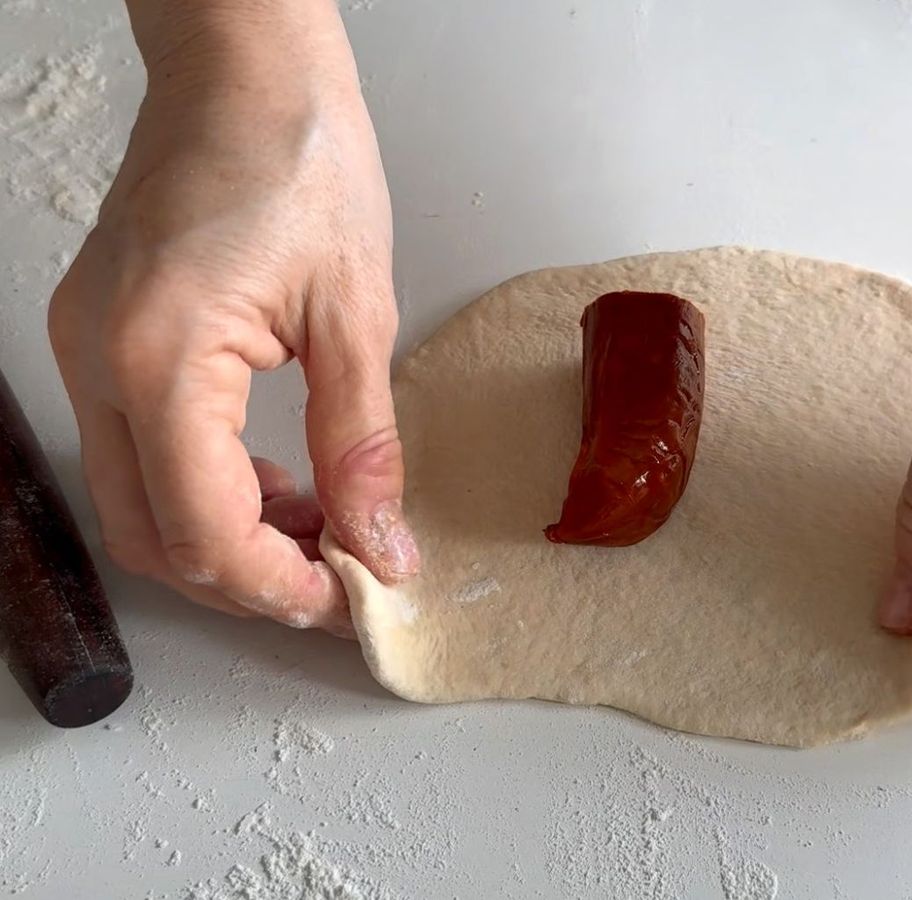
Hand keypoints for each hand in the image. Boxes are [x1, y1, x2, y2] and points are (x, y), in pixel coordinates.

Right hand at [49, 0, 418, 636]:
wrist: (244, 74)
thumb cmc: (300, 158)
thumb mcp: (356, 317)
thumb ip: (362, 446)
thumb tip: (379, 543)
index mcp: (160, 359)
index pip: (205, 532)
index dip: (280, 586)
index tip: (349, 598)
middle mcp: (101, 365)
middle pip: (156, 537)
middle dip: (249, 577)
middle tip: (337, 576)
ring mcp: (89, 353)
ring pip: (141, 505)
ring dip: (228, 538)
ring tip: (319, 528)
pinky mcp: (103, 341)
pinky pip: (141, 454)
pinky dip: (206, 489)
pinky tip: (275, 482)